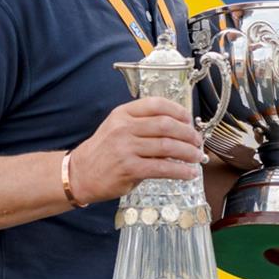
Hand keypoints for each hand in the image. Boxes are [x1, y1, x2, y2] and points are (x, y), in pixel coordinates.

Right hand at [69, 98, 204, 203]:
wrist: (81, 173)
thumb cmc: (104, 151)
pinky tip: (189, 174)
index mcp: (123, 113)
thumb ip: (143, 126)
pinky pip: (162, 168)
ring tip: (197, 157)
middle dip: (188, 134)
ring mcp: (126, 148)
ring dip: (188, 153)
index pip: (157, 104)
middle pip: (166, 125)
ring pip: (167, 146)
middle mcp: (124, 127)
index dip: (179, 111)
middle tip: (198, 141)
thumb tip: (178, 131)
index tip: (189, 120)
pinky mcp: (129, 168)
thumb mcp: (118, 128)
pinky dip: (180, 171)